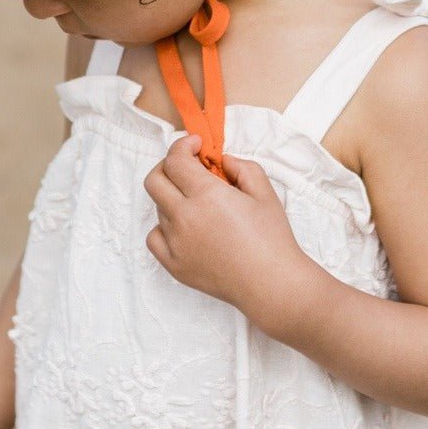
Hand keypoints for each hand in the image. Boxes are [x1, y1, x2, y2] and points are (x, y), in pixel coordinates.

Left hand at [143, 133, 317, 334]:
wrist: (271, 284)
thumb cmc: (272, 238)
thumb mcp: (264, 191)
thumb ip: (241, 166)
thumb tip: (221, 161)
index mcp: (206, 195)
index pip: (175, 160)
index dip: (183, 145)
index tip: (195, 145)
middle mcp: (184, 217)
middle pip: (155, 180)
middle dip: (168, 165)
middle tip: (187, 166)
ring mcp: (175, 243)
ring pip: (157, 208)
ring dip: (172, 196)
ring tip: (198, 203)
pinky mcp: (174, 265)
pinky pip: (154, 237)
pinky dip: (164, 226)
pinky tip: (184, 227)